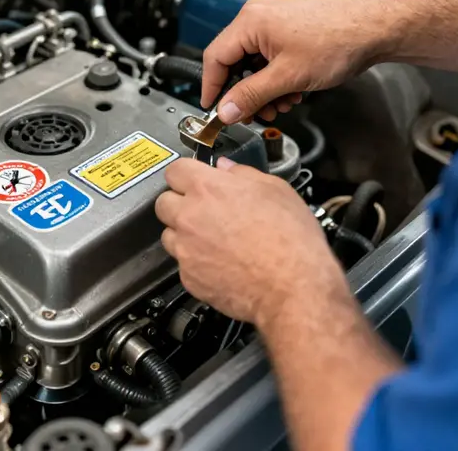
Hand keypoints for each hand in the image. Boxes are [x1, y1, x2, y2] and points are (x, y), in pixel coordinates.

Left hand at [155, 157, 345, 328]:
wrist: (294, 289)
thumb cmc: (290, 241)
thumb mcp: (276, 191)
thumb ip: (243, 174)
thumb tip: (227, 168)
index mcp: (207, 188)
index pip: (174, 170)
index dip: (186, 174)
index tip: (195, 179)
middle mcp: (189, 216)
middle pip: (163, 202)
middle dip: (180, 203)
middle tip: (202, 210)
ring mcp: (186, 249)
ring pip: (169, 234)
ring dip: (184, 234)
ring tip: (213, 239)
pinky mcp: (189, 277)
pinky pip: (183, 264)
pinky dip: (196, 263)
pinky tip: (220, 263)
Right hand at [202, 0, 388, 123]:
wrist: (373, 30)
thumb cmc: (337, 41)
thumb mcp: (287, 77)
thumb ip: (251, 96)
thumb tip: (225, 111)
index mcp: (249, 22)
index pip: (214, 58)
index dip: (211, 88)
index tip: (213, 110)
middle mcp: (256, 17)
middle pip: (233, 62)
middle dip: (244, 92)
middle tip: (253, 114)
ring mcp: (272, 22)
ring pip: (252, 64)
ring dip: (263, 90)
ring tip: (280, 105)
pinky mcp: (285, 29)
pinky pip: (268, 59)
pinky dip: (275, 79)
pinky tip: (291, 92)